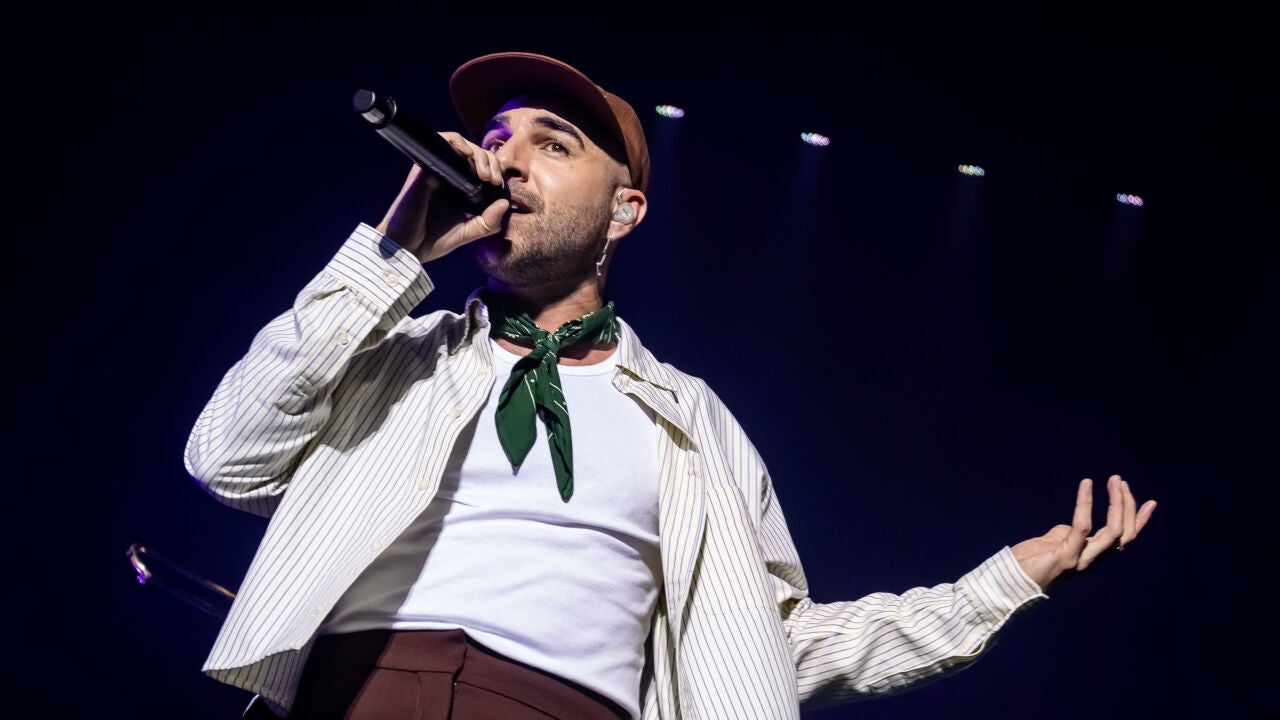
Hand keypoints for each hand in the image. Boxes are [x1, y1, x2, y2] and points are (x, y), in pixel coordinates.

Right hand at [375, 132, 508, 263]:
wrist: (410, 247)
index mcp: (461, 187)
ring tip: (484, 173)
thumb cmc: (435, 240)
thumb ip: (489, 221)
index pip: (482, 165)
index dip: (495, 168)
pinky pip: (440, 143)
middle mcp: (449, 175)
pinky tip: (467, 154)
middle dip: (490, 161)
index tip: (499, 185)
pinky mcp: (424, 168)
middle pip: (474, 152)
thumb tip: (505, 203)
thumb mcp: (470, 232)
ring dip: (477, 152)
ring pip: (460, 144)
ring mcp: (436, 169)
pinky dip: (456, 143)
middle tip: (494, 180)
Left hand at [1012, 475, 1156, 590]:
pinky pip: (1081, 527)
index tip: (1151, 502)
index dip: (1139, 521)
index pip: (1124, 538)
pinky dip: (1086, 503)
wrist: (1010, 580)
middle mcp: (1092, 559)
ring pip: (1112, 532)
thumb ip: (1069, 534)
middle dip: (1127, 505)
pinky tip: (1086, 485)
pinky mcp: (1065, 556)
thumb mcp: (1055, 543)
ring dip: (1116, 502)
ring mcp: (1081, 559)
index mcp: (1092, 555)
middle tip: (1119, 481)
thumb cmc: (1030, 562)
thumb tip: (1077, 524)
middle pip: (1124, 534)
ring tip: (1114, 481)